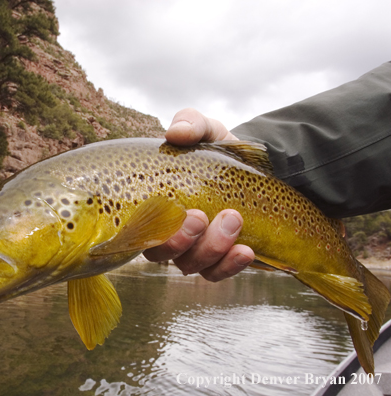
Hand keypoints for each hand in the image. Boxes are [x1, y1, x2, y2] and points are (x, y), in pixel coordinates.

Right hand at [143, 108, 253, 280]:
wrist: (259, 169)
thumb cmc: (220, 152)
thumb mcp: (207, 130)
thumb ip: (191, 124)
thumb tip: (175, 133)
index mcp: (153, 204)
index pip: (138, 227)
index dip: (151, 228)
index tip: (178, 210)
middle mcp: (167, 232)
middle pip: (160, 253)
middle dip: (181, 240)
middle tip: (202, 216)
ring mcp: (193, 249)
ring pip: (191, 265)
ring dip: (211, 248)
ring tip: (234, 219)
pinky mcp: (218, 260)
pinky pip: (217, 273)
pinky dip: (230, 266)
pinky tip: (245, 251)